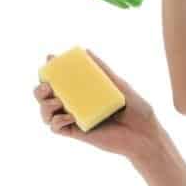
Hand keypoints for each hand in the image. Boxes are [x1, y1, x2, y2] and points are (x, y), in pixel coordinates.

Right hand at [34, 50, 161, 158]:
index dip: (50, 70)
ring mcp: (75, 120)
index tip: (50, 58)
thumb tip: (87, 51)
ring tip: (57, 101)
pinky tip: (70, 116)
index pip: (60, 81)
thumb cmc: (137, 110)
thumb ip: (103, 71)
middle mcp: (76, 106)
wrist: (145, 134)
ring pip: (46, 113)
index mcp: (84, 93)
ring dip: (45, 105)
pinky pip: (55, 128)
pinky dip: (57, 120)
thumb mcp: (119, 85)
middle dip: (39, 89)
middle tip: (47, 86)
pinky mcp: (77, 133)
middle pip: (45, 97)